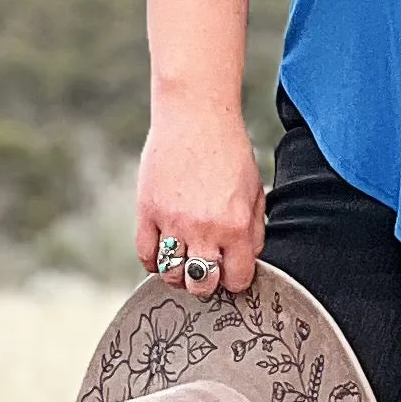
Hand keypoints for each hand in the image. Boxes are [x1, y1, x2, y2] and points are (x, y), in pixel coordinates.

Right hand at [135, 98, 264, 293]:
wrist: (195, 116)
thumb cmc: (229, 150)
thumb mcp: (255, 190)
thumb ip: (254, 230)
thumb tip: (247, 260)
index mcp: (236, 226)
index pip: (238, 279)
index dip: (237, 280)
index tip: (233, 271)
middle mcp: (204, 229)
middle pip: (203, 285)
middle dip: (208, 284)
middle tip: (208, 270)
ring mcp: (172, 222)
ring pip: (172, 275)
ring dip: (180, 275)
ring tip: (185, 260)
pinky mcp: (147, 211)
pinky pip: (146, 255)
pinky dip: (155, 261)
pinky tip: (164, 251)